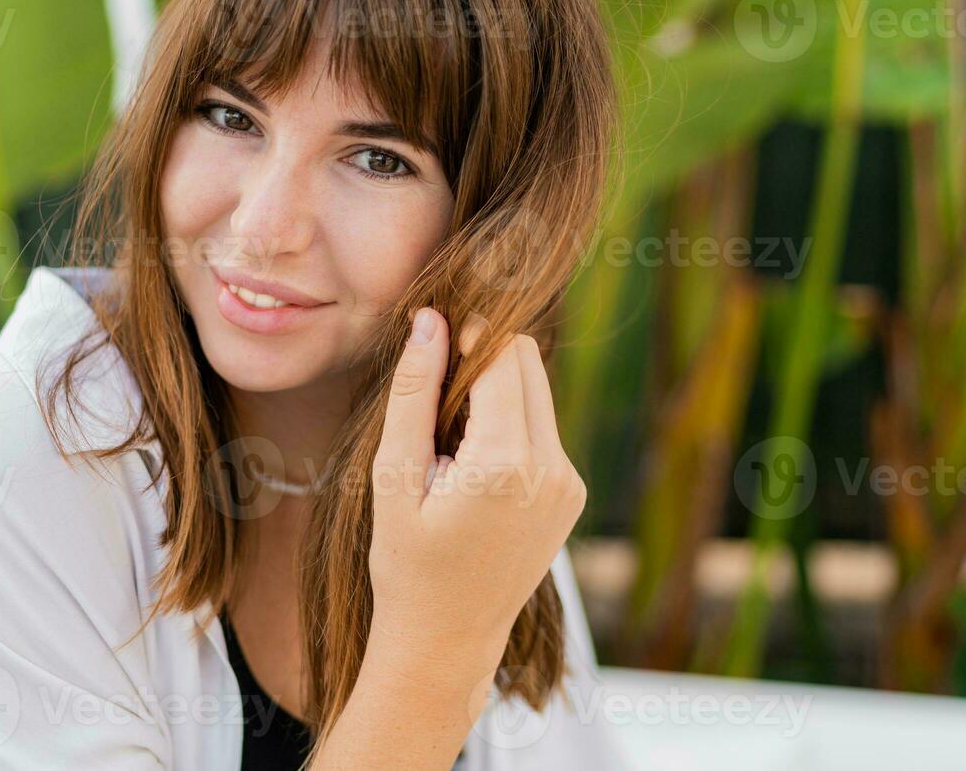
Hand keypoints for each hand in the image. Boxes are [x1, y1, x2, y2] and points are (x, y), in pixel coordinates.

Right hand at [366, 307, 586, 677]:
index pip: (502, 355)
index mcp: (506, 463)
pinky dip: (509, 425)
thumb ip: (413, 394)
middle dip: (483, 360)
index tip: (430, 341)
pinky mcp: (572, 495)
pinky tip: (471, 468)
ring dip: (496, 392)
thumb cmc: (407, 566)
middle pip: (526, 363)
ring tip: (447, 443)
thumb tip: (429, 322)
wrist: (446, 643)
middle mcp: (553, 469)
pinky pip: (542, 429)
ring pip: (537, 392)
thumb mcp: (394, 477)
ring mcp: (569, 484)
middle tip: (432, 398)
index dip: (466, 335)